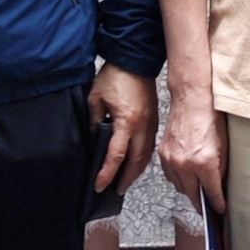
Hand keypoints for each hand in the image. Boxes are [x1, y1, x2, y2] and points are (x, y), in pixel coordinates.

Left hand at [89, 63, 156, 195]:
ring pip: (146, 155)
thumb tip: (95, 138)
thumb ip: (95, 121)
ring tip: (126, 181)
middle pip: (136, 161)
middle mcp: (142, 126)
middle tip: (116, 191)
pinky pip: (149, 145)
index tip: (100, 184)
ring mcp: (151, 123)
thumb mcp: (96, 98)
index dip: (107, 173)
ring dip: (136, 170)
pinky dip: (143, 158)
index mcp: (127, 121)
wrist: (136, 58)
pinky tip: (136, 162)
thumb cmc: (116, 74)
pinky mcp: (154, 119)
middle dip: (126, 179)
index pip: (116, 155)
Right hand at [160, 85, 226, 212]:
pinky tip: (187, 177)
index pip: (211, 193)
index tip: (220, 210)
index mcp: (204, 162)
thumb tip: (221, 186)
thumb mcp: (224, 146)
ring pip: (180, 187)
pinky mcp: (163, 154)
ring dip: (189, 191)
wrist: (192, 99)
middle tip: (209, 209)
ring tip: (199, 192)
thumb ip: (222, 170)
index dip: (217, 204)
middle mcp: (185, 164)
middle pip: (193, 195)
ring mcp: (171, 160)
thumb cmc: (211, 117)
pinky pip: (170, 176)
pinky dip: (179, 179)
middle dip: (202, 204)